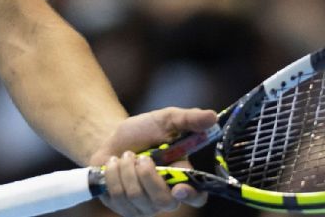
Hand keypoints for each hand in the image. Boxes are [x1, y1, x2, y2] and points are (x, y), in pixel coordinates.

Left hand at [89, 107, 217, 215]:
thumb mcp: (165, 120)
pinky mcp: (124, 207)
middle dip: (147, 175)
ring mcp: (145, 206)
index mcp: (183, 178)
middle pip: (162, 201)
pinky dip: (112, 174)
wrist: (113, 139)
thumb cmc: (144, 132)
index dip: (190, 196)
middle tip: (142, 157)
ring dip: (126, 169)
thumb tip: (212, 116)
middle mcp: (166, 196)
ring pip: (136, 196)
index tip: (178, 188)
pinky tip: (113, 164)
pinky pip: (117, 197)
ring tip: (126, 156)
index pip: (196, 197)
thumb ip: (188, 119)